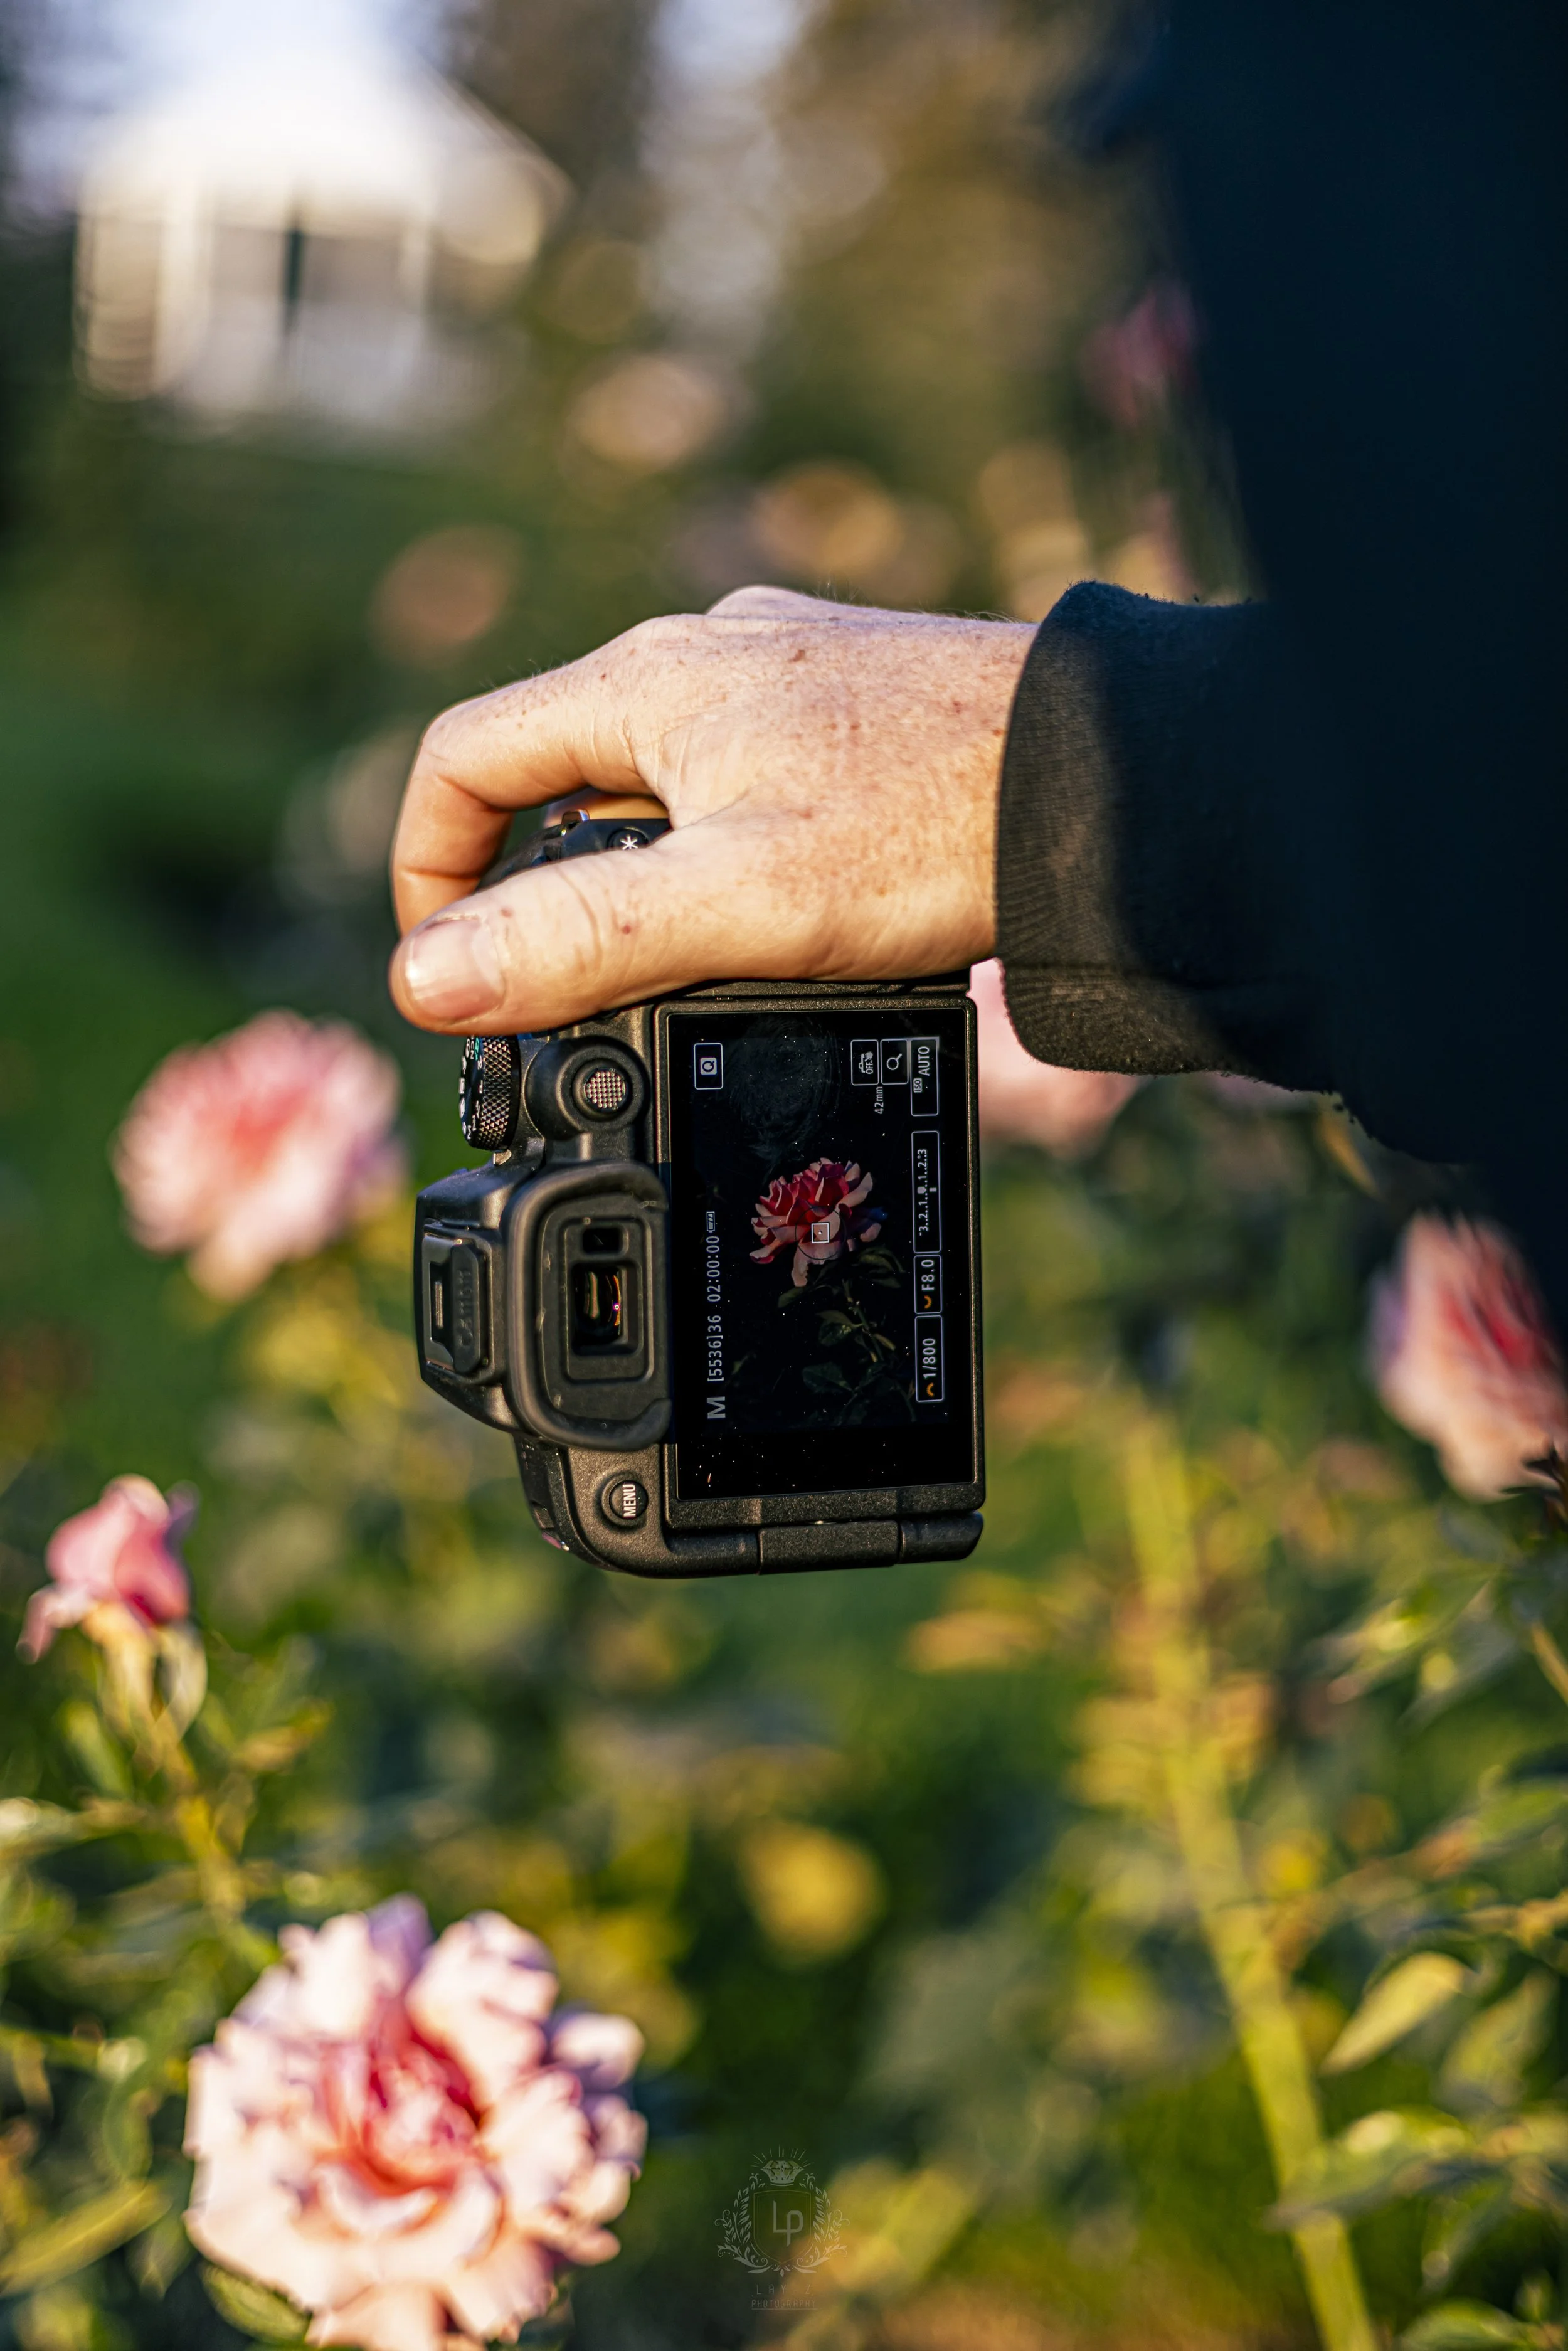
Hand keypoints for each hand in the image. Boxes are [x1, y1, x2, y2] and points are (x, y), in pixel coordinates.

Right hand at [388, 586, 1033, 1032]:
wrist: (1104, 783)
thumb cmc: (932, 830)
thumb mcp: (735, 903)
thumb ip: (578, 942)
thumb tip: (428, 979)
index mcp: (647, 681)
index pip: (465, 757)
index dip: (428, 868)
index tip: (452, 967)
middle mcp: (705, 656)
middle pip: (556, 774)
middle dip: (537, 887)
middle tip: (568, 992)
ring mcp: (783, 677)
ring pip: (655, 784)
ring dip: (638, 877)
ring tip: (687, 966)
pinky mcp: (850, 712)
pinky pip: (739, 782)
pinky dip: (723, 854)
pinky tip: (781, 916)